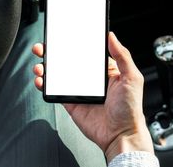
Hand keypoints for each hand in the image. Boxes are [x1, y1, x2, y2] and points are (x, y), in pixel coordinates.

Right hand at [32, 32, 153, 162]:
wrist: (120, 136)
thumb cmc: (130, 109)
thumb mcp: (131, 77)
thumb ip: (122, 55)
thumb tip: (112, 36)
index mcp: (103, 69)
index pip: (85, 51)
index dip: (72, 43)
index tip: (61, 35)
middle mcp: (89, 78)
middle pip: (67, 61)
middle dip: (53, 53)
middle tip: (44, 48)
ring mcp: (79, 90)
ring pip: (58, 75)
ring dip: (46, 67)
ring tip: (40, 65)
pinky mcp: (71, 102)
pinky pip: (55, 91)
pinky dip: (45, 85)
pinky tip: (41, 80)